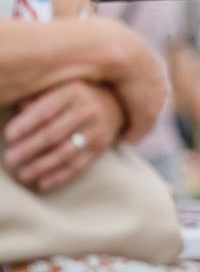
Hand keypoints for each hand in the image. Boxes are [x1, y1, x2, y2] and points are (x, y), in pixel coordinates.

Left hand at [4, 80, 126, 191]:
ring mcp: (98, 130)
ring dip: (42, 165)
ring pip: (66, 152)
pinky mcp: (102, 148)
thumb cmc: (76, 97)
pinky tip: (43, 183)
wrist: (117, 103)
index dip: (26, 124)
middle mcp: (88, 110)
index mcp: (74, 92)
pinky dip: (60, 176)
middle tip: (10, 159)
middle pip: (54, 133)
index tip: (8, 136)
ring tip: (23, 175)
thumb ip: (38, 98)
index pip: (46, 110)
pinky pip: (79, 165)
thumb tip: (19, 109)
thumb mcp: (59, 88)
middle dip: (30, 148)